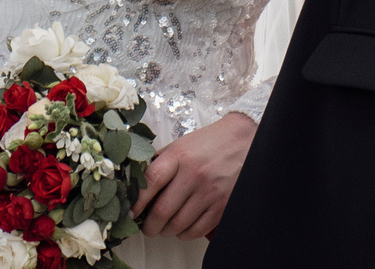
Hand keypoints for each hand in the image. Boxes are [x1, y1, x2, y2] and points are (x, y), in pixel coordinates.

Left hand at [134, 110, 255, 238]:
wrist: (243, 141)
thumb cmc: (208, 143)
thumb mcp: (180, 145)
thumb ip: (160, 163)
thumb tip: (137, 184)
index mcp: (178, 156)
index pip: (150, 182)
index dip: (137, 201)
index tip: (131, 212)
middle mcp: (193, 175)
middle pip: (163, 210)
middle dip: (149, 225)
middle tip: (146, 228)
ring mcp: (209, 192)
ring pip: (179, 224)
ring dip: (166, 231)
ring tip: (162, 229)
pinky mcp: (222, 205)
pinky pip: (198, 229)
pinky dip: (185, 234)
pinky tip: (181, 229)